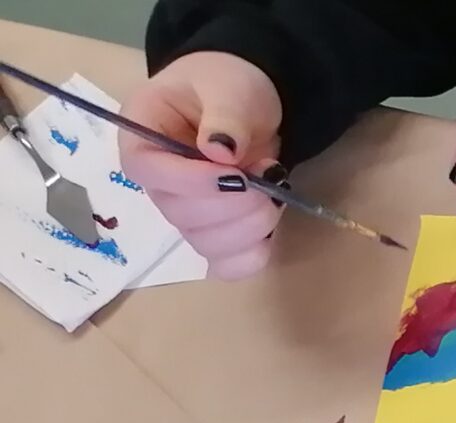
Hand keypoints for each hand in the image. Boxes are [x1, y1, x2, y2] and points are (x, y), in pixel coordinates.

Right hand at [120, 52, 285, 279]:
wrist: (248, 102)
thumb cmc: (227, 85)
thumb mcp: (229, 85)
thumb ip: (225, 115)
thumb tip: (220, 151)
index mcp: (142, 135)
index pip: (145, 171)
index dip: (190, 182)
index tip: (236, 176)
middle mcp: (157, 180)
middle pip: (179, 214)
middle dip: (234, 203)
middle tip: (270, 173)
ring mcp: (184, 211)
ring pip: (205, 243)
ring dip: (250, 226)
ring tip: (273, 188)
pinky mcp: (214, 232)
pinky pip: (225, 264)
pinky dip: (252, 255)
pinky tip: (269, 229)